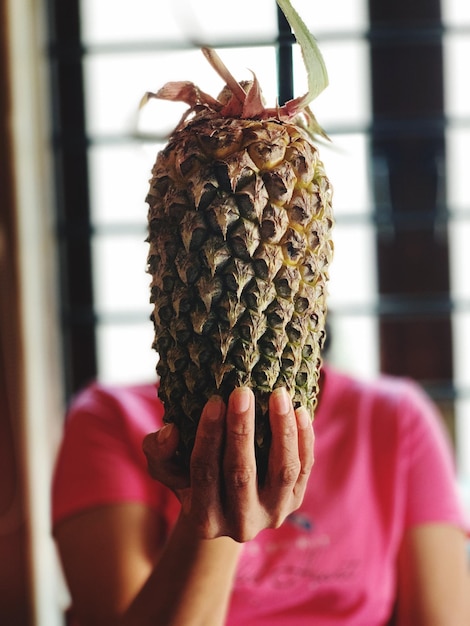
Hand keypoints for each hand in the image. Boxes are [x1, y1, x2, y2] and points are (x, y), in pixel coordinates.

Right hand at [142, 387, 313, 541]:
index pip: (204, 473)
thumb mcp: (167, 469)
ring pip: (282, 471)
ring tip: (278, 394)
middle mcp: (240, 524)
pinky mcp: (296, 502)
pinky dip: (305, 440)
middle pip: (242, 473)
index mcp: (204, 520)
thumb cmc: (190, 477)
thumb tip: (171, 431)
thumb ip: (158, 452)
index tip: (214, 400)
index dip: (208, 436)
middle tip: (242, 392)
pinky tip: (300, 410)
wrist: (226, 506)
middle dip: (241, 430)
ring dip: (281, 431)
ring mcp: (273, 515)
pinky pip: (304, 470)